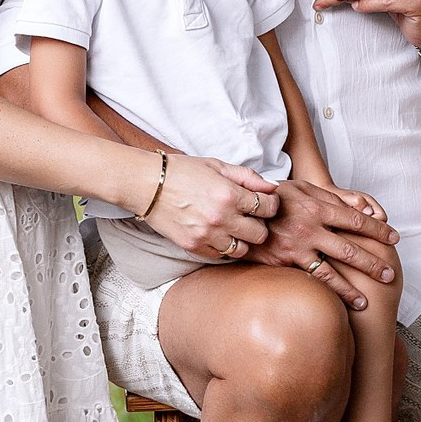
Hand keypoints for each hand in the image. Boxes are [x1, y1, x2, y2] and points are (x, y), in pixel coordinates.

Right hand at [146, 155, 279, 260]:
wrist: (147, 185)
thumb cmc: (183, 171)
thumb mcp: (218, 166)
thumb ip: (249, 177)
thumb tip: (273, 187)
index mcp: (229, 194)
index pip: (268, 207)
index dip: (271, 204)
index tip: (265, 202)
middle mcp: (221, 218)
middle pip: (260, 234)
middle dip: (260, 224)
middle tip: (250, 216)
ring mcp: (207, 235)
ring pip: (242, 250)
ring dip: (243, 239)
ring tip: (234, 227)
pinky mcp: (194, 246)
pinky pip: (220, 255)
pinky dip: (223, 247)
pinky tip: (218, 233)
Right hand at [249, 176, 400, 310]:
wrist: (242, 211)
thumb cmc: (277, 198)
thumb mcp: (304, 188)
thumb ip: (332, 197)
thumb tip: (363, 209)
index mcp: (319, 208)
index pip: (356, 220)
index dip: (378, 230)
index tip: (394, 238)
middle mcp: (311, 228)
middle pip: (350, 249)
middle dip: (372, 264)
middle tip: (389, 275)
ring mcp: (298, 247)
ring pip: (331, 272)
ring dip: (350, 289)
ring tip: (365, 302)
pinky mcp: (285, 261)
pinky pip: (308, 279)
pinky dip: (324, 292)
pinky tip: (335, 304)